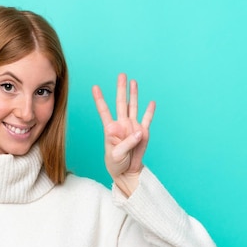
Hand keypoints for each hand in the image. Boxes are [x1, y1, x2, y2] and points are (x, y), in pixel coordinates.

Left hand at [92, 73, 154, 195]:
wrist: (126, 171)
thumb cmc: (116, 163)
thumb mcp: (116, 154)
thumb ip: (126, 142)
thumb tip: (138, 131)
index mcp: (111, 128)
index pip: (104, 111)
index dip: (100, 99)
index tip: (95, 87)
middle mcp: (122, 124)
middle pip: (121, 103)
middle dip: (121, 89)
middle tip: (121, 75)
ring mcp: (132, 127)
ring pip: (134, 107)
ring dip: (134, 95)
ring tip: (133, 82)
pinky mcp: (143, 133)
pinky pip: (147, 120)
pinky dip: (149, 111)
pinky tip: (151, 102)